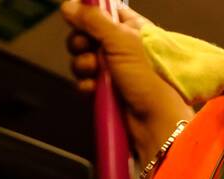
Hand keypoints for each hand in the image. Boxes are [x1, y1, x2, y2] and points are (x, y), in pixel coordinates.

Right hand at [61, 2, 190, 168]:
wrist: (155, 121)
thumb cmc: (149, 78)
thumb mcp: (121, 40)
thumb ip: (93, 20)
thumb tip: (68, 5)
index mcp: (131, 28)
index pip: (105, 10)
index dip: (90, 12)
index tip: (79, 14)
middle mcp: (121, 47)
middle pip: (87, 34)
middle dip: (81, 41)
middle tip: (87, 47)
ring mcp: (113, 71)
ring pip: (82, 59)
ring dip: (83, 64)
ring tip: (95, 71)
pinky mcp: (105, 93)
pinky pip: (85, 83)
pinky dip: (86, 85)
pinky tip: (95, 89)